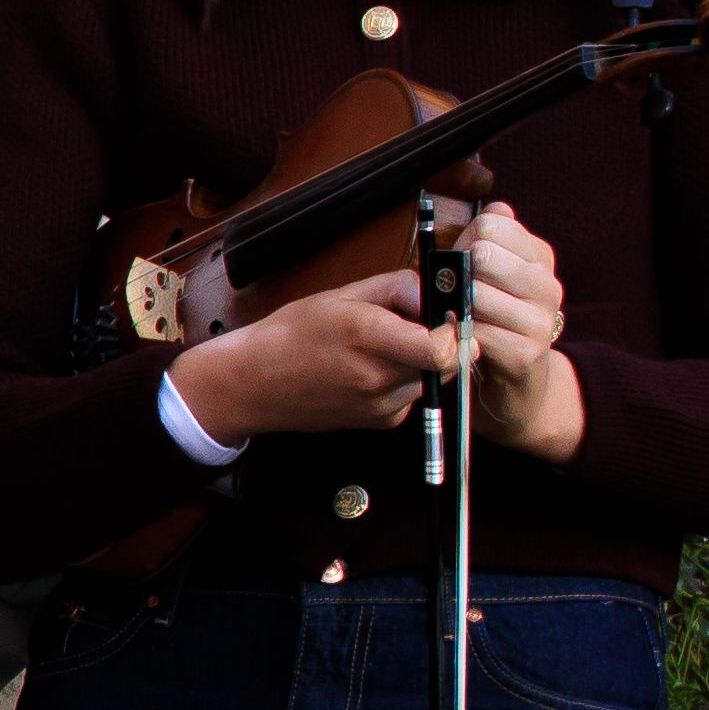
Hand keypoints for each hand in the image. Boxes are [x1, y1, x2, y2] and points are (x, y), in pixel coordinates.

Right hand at [166, 276, 454, 441]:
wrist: (252, 385)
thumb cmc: (290, 335)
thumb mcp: (341, 294)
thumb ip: (398, 287)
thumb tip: (439, 290)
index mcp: (367, 337)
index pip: (443, 348)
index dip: (456, 331)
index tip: (447, 316)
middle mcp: (378, 377)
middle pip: (447, 362)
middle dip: (443, 341)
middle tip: (418, 326)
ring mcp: (381, 405)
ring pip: (433, 378)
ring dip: (423, 361)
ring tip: (384, 348)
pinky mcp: (382, 422)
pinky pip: (413, 395)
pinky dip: (404, 380)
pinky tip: (371, 370)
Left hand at [447, 201, 585, 461]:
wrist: (520, 389)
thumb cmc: (493, 326)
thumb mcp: (492, 279)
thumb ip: (490, 242)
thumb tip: (497, 207)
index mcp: (540, 258)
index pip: (492, 223)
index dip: (464, 241)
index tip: (461, 265)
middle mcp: (548, 285)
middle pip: (482, 254)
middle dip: (454, 273)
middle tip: (451, 296)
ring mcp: (541, 320)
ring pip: (476, 292)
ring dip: (452, 307)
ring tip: (453, 319)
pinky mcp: (526, 353)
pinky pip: (475, 332)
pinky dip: (456, 335)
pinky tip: (458, 341)